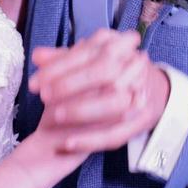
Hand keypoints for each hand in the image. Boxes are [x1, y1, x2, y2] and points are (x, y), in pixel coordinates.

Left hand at [28, 30, 166, 151]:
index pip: (90, 52)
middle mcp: (136, 66)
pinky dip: (90, 140)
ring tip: (55, 116)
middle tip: (44, 95)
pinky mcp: (142, 121)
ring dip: (82, 111)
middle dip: (71, 84)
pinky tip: (68, 143)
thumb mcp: (88, 60)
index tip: (37, 80)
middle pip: (105, 73)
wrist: (150, 90)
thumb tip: (38, 56)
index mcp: (121, 44)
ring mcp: (142, 94)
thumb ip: (62, 59)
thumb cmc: (108, 73)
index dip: (61, 66)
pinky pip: (116, 135)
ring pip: (114, 103)